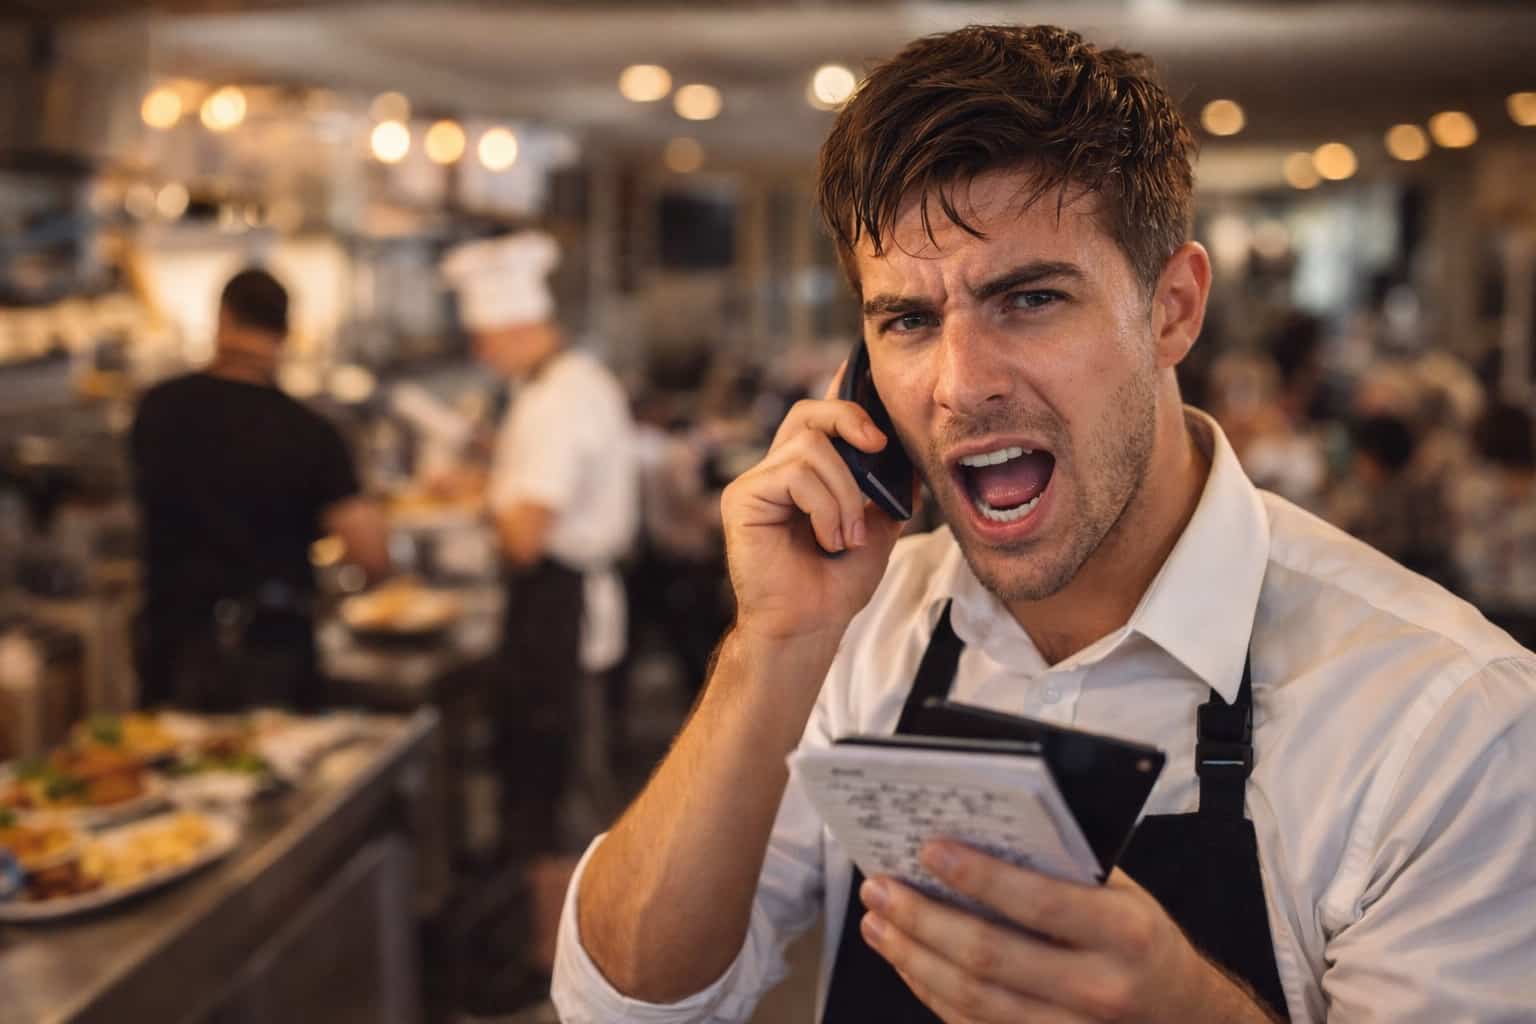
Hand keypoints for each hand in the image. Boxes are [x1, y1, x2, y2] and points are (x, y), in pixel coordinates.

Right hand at [720, 368, 911, 644]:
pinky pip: (795, 475)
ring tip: (848, 536)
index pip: (819, 418)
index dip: (842, 394)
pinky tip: (828, 540)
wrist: (809, 625)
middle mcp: (776, 471)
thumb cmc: (836, 584)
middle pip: (808, 413)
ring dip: (844, 492)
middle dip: (849, 419)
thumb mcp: (877, 527)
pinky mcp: (743, 497)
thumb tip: (910, 455)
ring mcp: (756, 482)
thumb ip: (887, 489)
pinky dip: (825, 507)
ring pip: (811, 447)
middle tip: (878, 446)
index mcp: (806, 474)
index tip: (868, 381)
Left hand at [857, 840, 1276, 1022]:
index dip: (979, 878)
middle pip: (990, 957)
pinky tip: (906, 960)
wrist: (1183, 1012)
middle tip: (881, 886)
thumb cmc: (1140, 936)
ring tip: (878, 922)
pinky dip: (931, 991)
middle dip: (923, 919)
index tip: (929, 850)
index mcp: (1123, 931)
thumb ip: (1063, 868)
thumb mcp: (1123, 892)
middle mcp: (1099, 987)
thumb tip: (980, 828)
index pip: (1038, 903)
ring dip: (914, 957)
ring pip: (973, 999)